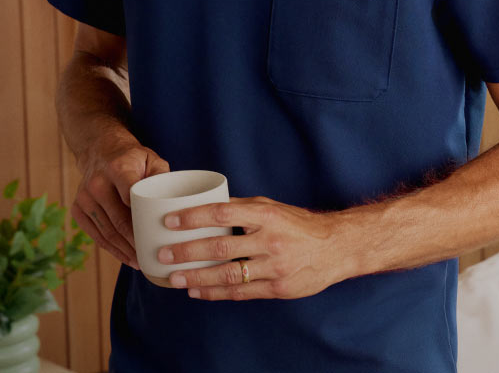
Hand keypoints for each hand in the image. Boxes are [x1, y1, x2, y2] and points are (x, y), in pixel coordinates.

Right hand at [72, 131, 168, 268]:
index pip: (130, 198)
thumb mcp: (151, 158)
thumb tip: (173, 200)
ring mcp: (84, 197)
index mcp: (118, 168)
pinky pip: (96, 235)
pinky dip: (111, 249)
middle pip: (118, 220)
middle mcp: (97, 183)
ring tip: (141, 262)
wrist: (100, 150)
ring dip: (124, 250)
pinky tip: (125, 257)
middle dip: (135, 242)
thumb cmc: (132, 158)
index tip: (156, 236)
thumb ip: (162, 176)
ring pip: (107, 232)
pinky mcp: (77, 209)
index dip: (142, 220)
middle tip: (151, 256)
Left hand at [158, 196, 352, 299]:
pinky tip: (197, 291)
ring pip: (227, 273)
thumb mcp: (273, 208)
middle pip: (220, 245)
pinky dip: (215, 293)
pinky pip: (240, 292)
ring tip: (173, 277)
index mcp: (266, 215)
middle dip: (187, 251)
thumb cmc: (300, 225)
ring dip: (196, 277)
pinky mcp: (277, 289)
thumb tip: (210, 206)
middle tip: (163, 254)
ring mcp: (273, 266)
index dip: (194, 217)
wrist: (335, 248)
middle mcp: (269, 240)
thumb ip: (244, 208)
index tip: (171, 220)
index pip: (223, 212)